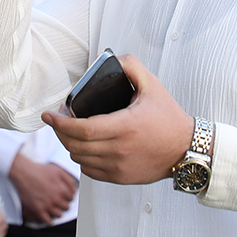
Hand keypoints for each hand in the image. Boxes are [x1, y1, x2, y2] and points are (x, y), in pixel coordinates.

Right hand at [8, 151, 77, 224]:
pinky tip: (47, 215)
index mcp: (62, 190)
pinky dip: (49, 219)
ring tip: (52, 206)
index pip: (71, 198)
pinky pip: (47, 221)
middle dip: (63, 203)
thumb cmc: (40, 170)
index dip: (67, 196)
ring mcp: (47, 206)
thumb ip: (69, 180)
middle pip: (66, 207)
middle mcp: (56, 199)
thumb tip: (75, 190)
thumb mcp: (58, 170)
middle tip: (57, 200)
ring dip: (57, 211)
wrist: (24, 173)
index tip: (63, 195)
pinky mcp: (38, 210)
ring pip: (58, 215)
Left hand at [43, 55, 192, 184]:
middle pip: (75, 145)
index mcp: (125, 126)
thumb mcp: (153, 87)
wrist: (187, 150)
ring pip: (80, 159)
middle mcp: (119, 149)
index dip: (60, 122)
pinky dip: (82, 159)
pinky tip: (85, 148)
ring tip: (71, 132)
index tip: (49, 114)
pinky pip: (90, 171)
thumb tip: (114, 59)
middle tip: (58, 119)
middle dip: (60, 131)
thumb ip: (132, 68)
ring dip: (70, 145)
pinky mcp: (121, 178)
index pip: (81, 129)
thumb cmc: (170, 119)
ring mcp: (119, 167)